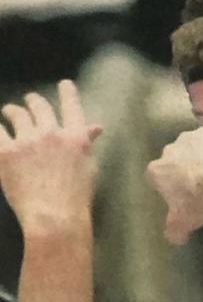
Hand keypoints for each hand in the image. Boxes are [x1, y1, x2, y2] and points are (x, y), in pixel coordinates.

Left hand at [0, 80, 100, 229]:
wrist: (55, 217)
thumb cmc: (76, 198)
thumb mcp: (88, 169)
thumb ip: (86, 144)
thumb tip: (95, 128)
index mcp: (76, 138)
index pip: (72, 106)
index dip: (68, 93)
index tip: (64, 84)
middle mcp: (52, 133)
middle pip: (39, 105)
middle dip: (33, 102)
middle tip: (29, 102)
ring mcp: (27, 141)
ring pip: (16, 113)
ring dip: (12, 111)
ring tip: (8, 113)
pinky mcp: (5, 151)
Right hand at [146, 128, 202, 243]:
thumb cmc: (197, 201)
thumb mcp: (182, 223)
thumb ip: (174, 232)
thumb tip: (175, 239)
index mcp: (156, 171)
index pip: (154, 178)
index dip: (166, 187)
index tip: (179, 196)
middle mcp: (168, 151)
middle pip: (172, 161)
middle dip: (181, 170)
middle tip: (199, 184)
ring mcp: (188, 139)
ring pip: (190, 148)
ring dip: (198, 156)